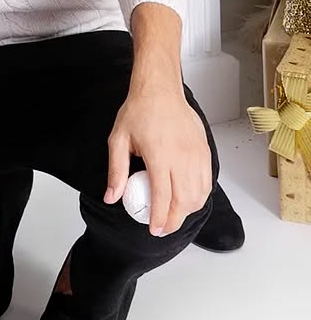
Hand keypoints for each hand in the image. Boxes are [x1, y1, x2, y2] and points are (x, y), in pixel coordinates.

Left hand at [105, 84, 211, 236]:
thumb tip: (112, 197)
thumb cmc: (139, 111)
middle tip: (163, 228)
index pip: (163, 197)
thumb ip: (117, 171)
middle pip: (184, 201)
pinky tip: (189, 199)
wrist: (160, 90)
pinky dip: (200, 196)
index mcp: (159, 155)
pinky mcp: (205, 151)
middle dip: (175, 220)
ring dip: (188, 210)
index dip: (160, 218)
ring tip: (174, 216)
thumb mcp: (118, 140)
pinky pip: (207, 181)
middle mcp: (182, 157)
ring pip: (199, 194)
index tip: (154, 230)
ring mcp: (196, 155)